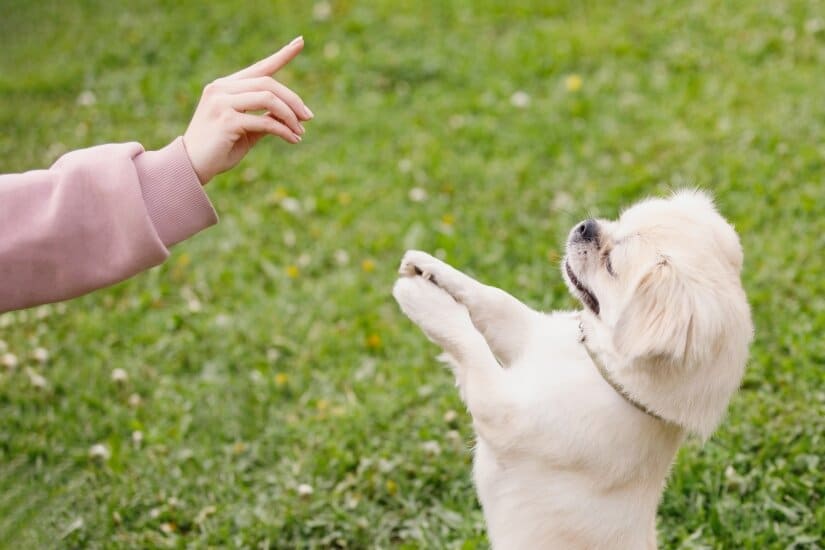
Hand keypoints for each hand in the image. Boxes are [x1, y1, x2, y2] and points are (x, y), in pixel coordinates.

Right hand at [183, 36, 313, 183]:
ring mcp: (222, 102)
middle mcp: (222, 88)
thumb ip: (265, 117)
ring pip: (268, 98)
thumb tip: (292, 114)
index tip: (300, 42)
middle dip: (293, 100)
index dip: (281, 55)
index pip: (259, 68)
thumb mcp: (247, 130)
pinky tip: (293, 139)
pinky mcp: (226, 120)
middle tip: (309, 117)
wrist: (193, 167)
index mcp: (226, 86)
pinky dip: (283, 130)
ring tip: (301, 131)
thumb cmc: (220, 149)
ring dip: (290, 115)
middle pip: (268, 83)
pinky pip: (265, 121)